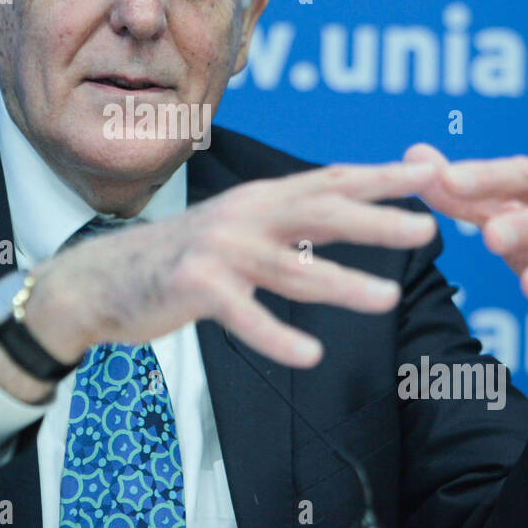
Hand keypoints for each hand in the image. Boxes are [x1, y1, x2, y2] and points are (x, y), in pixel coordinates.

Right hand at [22, 161, 441, 371]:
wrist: (97, 279)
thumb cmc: (176, 257)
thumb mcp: (233, 227)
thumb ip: (281, 221)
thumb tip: (339, 212)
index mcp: (259, 199)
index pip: (330, 181)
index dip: (380, 177)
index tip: (429, 174)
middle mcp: (243, 215)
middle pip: (320, 213)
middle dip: (376, 220)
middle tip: (428, 228)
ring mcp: (218, 250)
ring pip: (292, 267)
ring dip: (342, 283)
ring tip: (387, 299)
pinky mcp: (195, 286)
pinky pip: (244, 316)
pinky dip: (277, 335)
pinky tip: (309, 353)